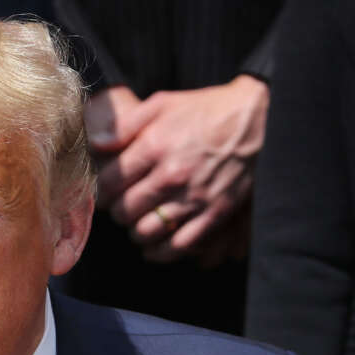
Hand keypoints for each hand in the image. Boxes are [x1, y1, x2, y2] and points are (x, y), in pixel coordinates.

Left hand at [86, 75, 267, 261]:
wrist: (259, 119)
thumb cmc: (206, 110)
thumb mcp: (162, 104)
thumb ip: (124, 125)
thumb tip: (94, 144)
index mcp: (155, 146)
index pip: (108, 184)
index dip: (101, 191)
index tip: (105, 191)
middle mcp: (173, 175)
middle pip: (125, 211)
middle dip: (118, 210)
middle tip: (122, 205)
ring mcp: (195, 197)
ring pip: (146, 232)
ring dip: (136, 231)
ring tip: (138, 222)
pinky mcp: (216, 214)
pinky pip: (179, 246)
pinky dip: (161, 251)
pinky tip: (155, 245)